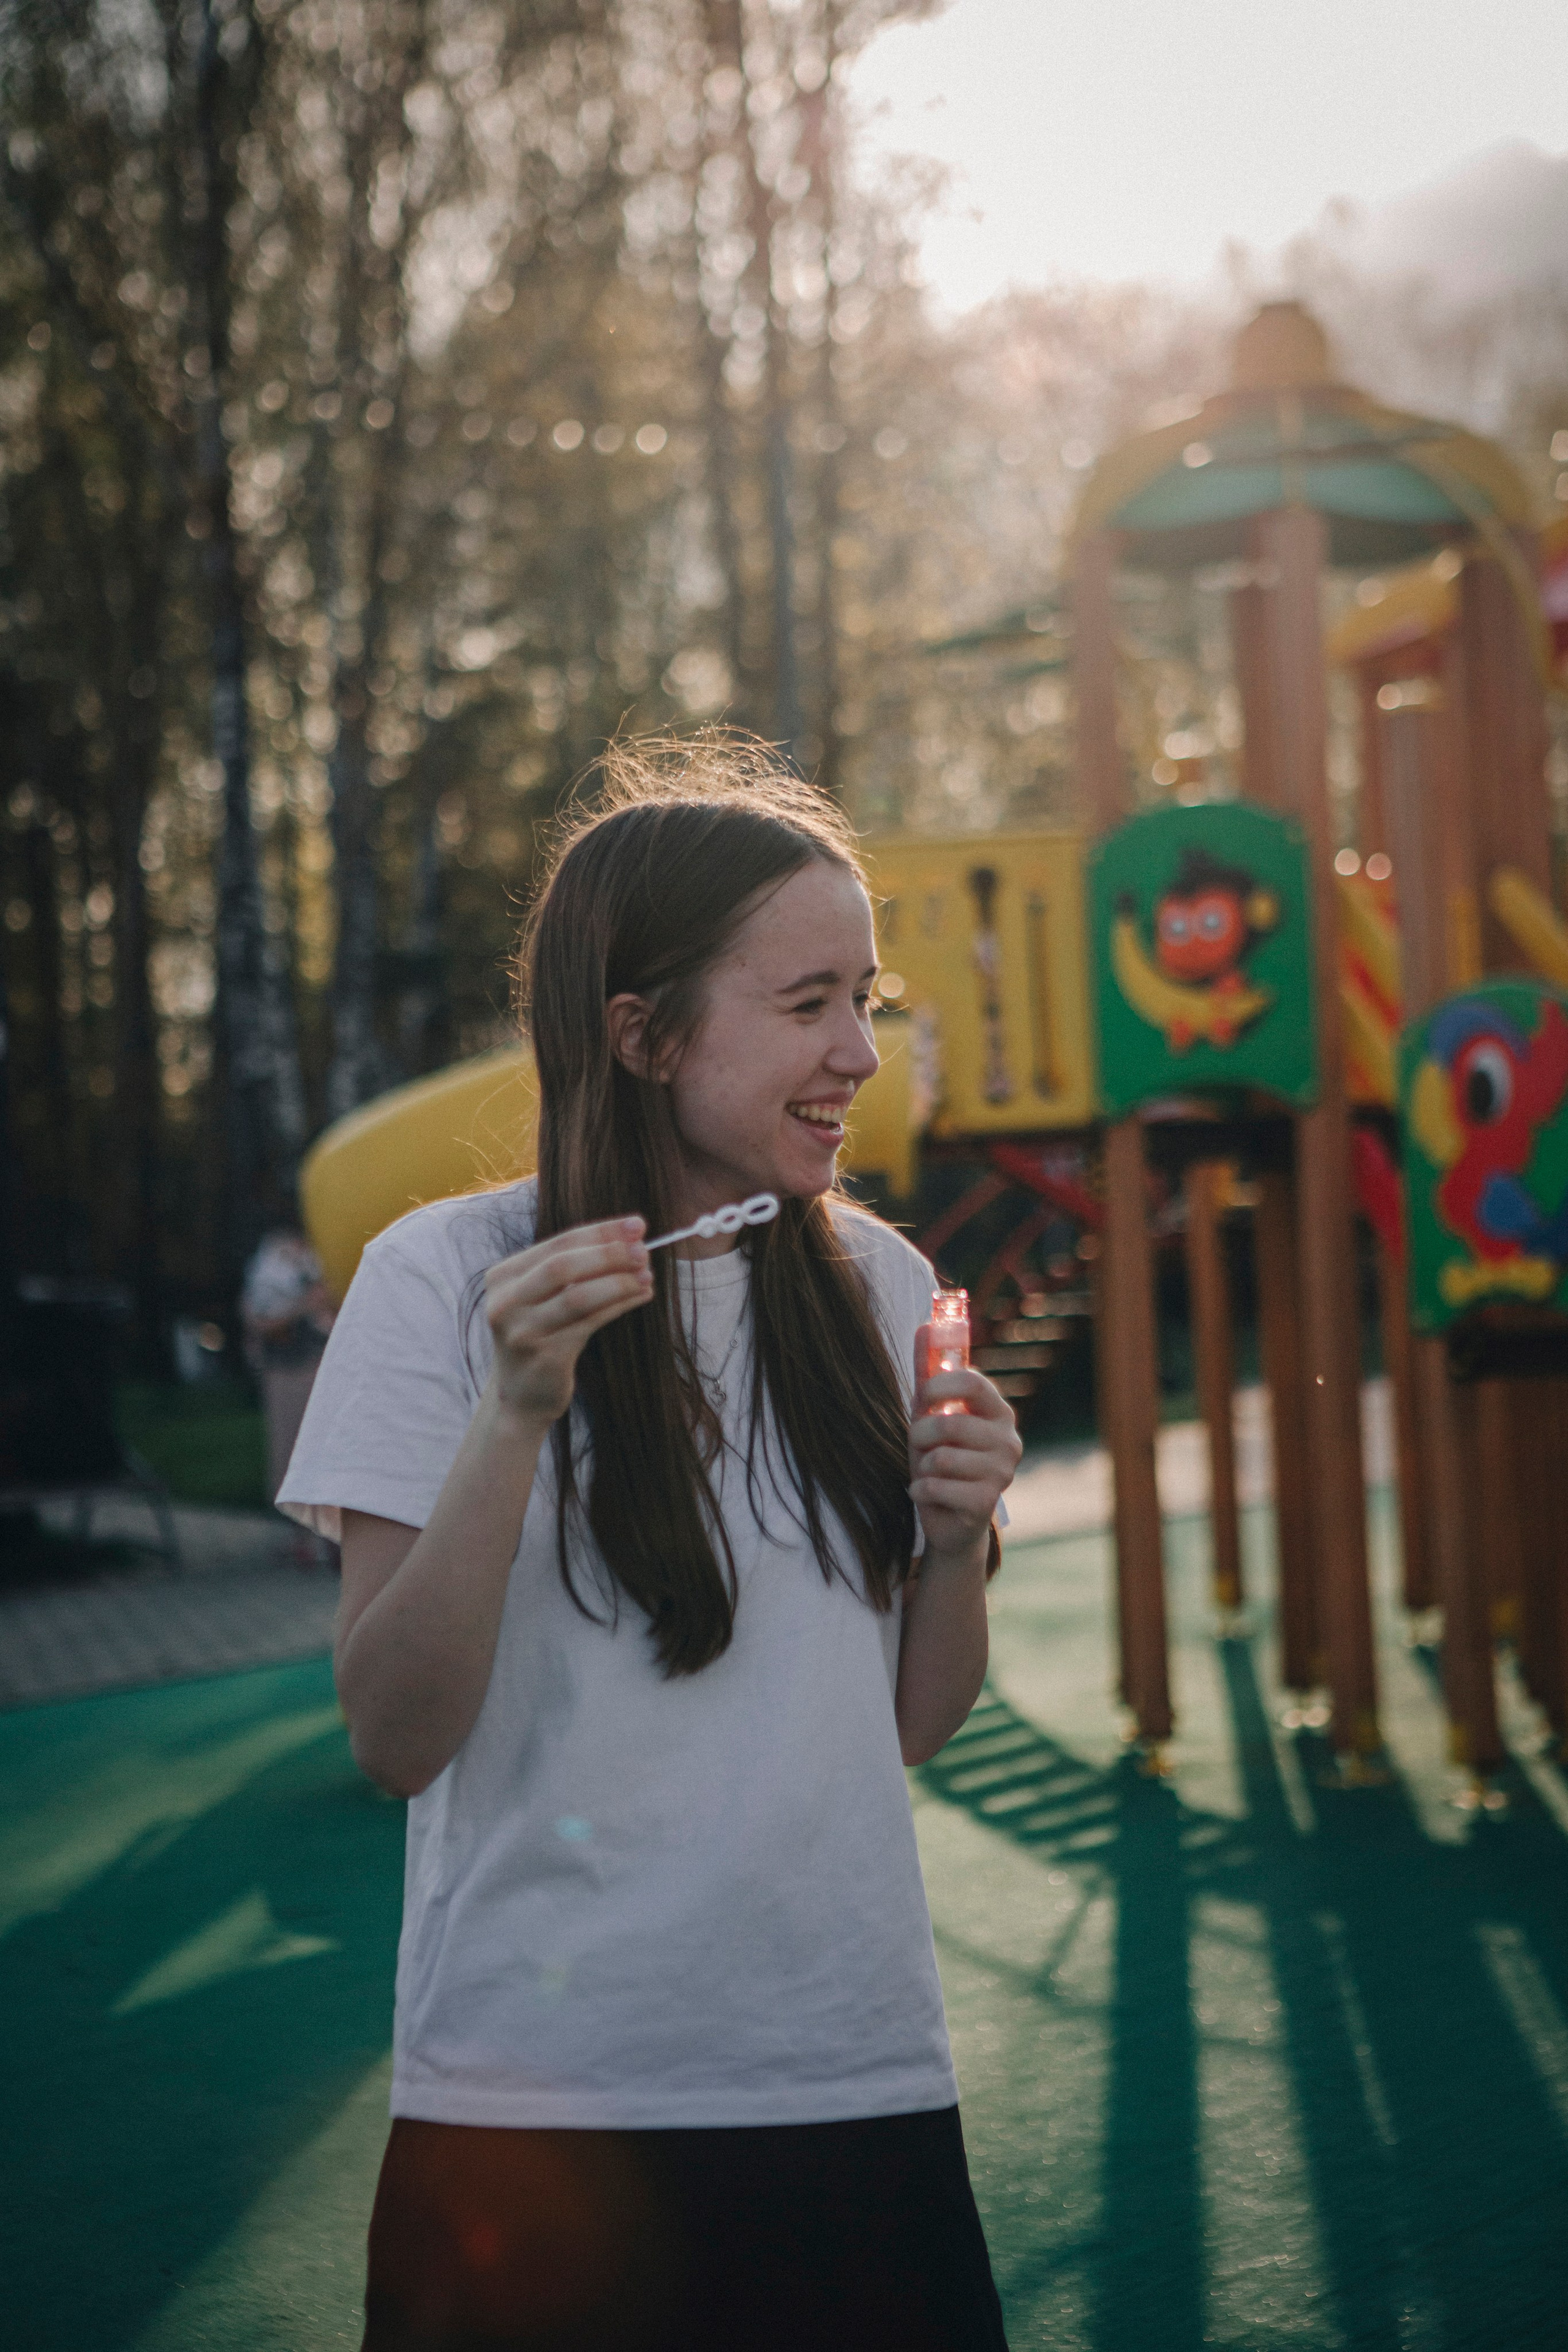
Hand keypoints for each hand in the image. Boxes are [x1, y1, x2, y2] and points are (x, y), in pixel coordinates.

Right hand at [484, 1217, 652, 1428]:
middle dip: (608, 1254)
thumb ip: (573, 1269)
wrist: (520, 1395)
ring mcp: (522, 1332)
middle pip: (562, 1267)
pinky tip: (640, 1296)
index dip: (601, 1232)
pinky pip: (590, 1323)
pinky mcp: (545, 1357)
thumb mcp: (542, 1297)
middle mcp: (505, 1302)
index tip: (637, 1225)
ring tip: (647, 1276)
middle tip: (644, 1250)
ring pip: (578, 1296)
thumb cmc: (539, 1335)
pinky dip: (619, 1306)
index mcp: (503, 1277)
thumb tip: (630, 1239)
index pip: (558, 1244)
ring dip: (618, 1282)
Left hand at [909, 1336, 1020, 1563]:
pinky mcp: (985, 1504)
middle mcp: (1009, 1441)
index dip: (938, 1385)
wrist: (951, 1519)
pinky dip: (920, 1490)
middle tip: (919, 1446)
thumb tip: (924, 1325)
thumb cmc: (942, 1458)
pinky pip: (935, 1486)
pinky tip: (929, 1494)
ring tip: (928, 1472)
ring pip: (941, 1457)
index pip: (972, 1382)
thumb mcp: (933, 1415)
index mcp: (999, 1412)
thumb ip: (930, 1374)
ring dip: (920, 1465)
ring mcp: (1002, 1474)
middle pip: (950, 1423)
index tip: (921, 1398)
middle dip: (920, 1435)